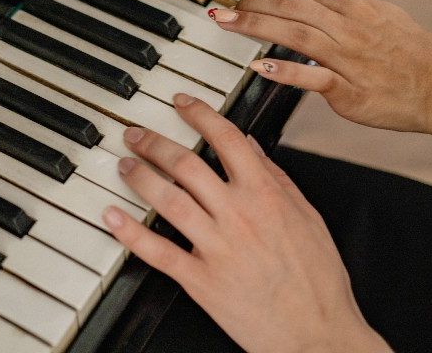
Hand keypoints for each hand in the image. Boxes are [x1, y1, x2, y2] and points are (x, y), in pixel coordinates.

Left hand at [102, 95, 389, 352]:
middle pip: (186, 164)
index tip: (181, 102)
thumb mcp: (307, 216)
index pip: (226, 137)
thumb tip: (251, 145)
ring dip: (140, 177)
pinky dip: (131, 234)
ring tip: (124, 165)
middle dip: (154, 142)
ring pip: (168, 200)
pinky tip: (113, 218)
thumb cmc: (318, 278)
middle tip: (135, 133)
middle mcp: (238, 214)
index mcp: (266, 194)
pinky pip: (158, 252)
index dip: (199, 113)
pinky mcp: (202, 281)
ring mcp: (217, 247)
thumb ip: (276, 177)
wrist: (318, 332)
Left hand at [216, 0, 431, 134]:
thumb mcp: (370, 9)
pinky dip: (287, 70)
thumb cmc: (410, 49)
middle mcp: (349, 28)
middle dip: (252, 7)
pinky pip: (315, 77)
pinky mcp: (352, 91)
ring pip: (298, 36)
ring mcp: (350, 59)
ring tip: (228, 24)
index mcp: (353, 6)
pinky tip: (260, 65)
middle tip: (220, 9)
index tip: (236, 0)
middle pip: (292, 10)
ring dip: (258, 28)